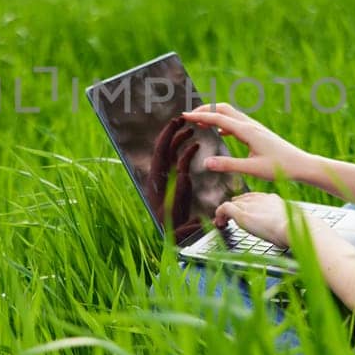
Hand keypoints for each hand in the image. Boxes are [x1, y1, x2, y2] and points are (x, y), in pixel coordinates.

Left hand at [146, 117, 200, 235]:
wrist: (173, 236)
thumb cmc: (173, 228)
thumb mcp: (177, 216)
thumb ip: (180, 200)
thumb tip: (184, 180)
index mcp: (158, 180)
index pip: (161, 152)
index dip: (167, 135)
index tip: (175, 121)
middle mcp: (161, 176)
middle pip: (165, 148)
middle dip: (172, 132)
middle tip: (183, 118)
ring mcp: (168, 177)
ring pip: (172, 153)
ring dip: (179, 139)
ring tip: (190, 128)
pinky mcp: (177, 181)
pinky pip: (181, 162)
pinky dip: (187, 152)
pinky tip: (196, 145)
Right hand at [179, 102, 311, 183]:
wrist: (301, 164)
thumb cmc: (280, 167)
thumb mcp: (252, 169)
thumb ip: (228, 165)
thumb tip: (205, 162)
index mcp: (247, 131)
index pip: (218, 119)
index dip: (200, 116)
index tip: (184, 116)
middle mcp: (250, 125)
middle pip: (223, 109)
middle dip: (205, 110)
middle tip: (188, 116)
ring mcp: (255, 127)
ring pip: (230, 114)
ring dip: (214, 115)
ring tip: (199, 123)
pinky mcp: (258, 133)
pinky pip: (237, 123)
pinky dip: (224, 123)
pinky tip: (220, 133)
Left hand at [214, 191, 292, 247]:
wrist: (293, 226)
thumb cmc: (295, 230)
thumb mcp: (290, 224)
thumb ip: (283, 224)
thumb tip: (284, 235)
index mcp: (273, 200)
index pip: (255, 197)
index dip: (246, 203)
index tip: (242, 210)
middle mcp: (260, 199)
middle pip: (241, 199)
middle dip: (234, 207)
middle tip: (228, 218)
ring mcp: (250, 205)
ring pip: (231, 203)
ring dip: (225, 213)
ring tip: (221, 223)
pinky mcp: (242, 213)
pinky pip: (224, 208)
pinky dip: (219, 215)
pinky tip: (219, 224)